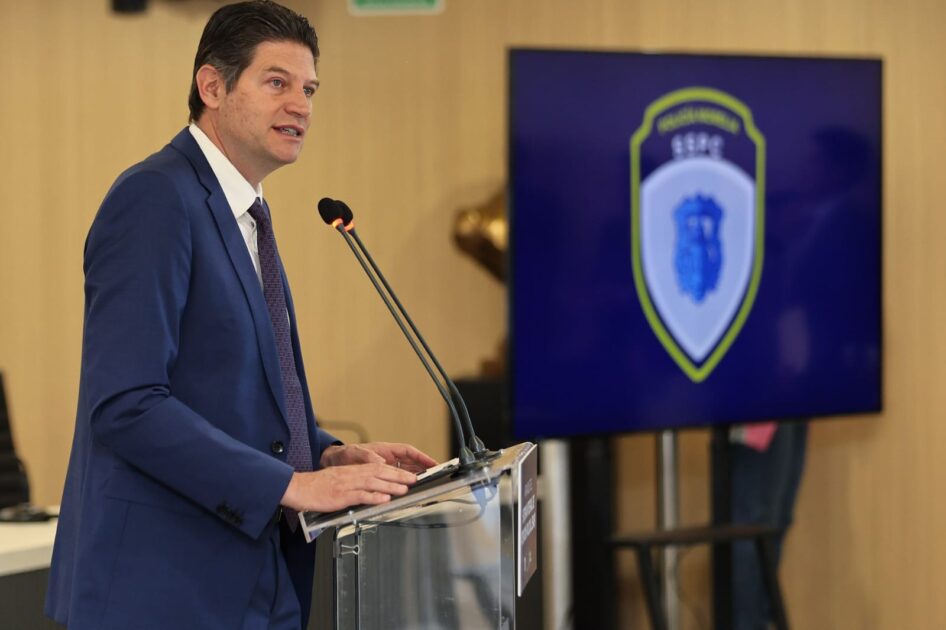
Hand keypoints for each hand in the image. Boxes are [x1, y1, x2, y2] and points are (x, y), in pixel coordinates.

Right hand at [280, 463, 416, 512]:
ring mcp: (347, 485)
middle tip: (413, 480)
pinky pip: (360, 495)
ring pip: (373, 482)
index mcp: (352, 471)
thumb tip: (371, 490)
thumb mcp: (338, 480)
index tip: (406, 475)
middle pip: (379, 473)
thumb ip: (354, 483)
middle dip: (398, 476)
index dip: (394, 471)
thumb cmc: (316, 487)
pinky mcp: (341, 495)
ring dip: (390, 486)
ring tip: (404, 490)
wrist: (298, 488)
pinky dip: (373, 497)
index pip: (377, 468)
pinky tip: (384, 499)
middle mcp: (352, 475)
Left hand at [320, 442, 437, 473]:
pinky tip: (407, 491)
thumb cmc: (344, 454)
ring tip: (425, 484)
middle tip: (435, 475)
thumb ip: (368, 457)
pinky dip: (402, 484)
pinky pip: (394, 480)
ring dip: (414, 477)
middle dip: (423, 468)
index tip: (432, 463)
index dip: (422, 457)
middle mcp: (387, 458)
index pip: (408, 452)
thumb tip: (382, 462)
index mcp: (385, 450)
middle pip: (410, 462)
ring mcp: (384, 468)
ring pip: (404, 471)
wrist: (333, 462)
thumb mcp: (354, 453)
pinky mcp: (379, 477)